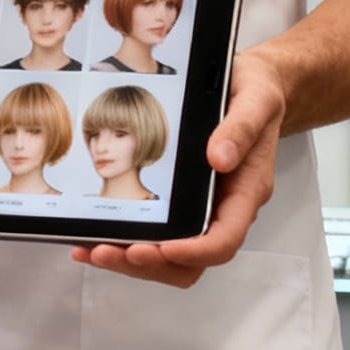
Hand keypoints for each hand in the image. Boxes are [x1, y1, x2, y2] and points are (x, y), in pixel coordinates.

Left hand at [75, 47, 288, 288]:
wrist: (250, 85)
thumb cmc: (255, 93)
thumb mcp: (256, 98)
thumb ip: (242, 128)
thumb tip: (219, 159)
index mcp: (245, 191)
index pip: (223, 240)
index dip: (193, 252)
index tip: (162, 249)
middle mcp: (223, 209)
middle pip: (190, 262)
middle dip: (150, 264)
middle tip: (109, 251)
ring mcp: (201, 209)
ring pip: (169, 259)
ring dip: (130, 261)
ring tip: (92, 250)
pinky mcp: (180, 203)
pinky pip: (155, 237)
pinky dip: (124, 243)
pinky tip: (93, 238)